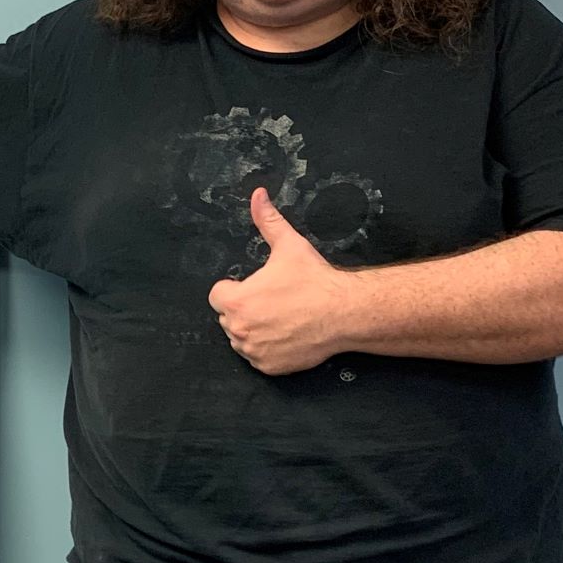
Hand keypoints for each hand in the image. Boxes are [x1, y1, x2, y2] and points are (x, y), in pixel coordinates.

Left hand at [207, 188, 355, 374]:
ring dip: (254, 329)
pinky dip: (268, 348)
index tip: (255, 286)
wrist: (344, 312)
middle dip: (245, 308)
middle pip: (229, 317)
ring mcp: (253, 351)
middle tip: (273, 300)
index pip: (218, 295)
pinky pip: (258, 357)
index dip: (235, 288)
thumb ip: (268, 220)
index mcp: (236, 301)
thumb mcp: (289, 246)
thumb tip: (258, 196)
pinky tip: (287, 333)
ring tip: (281, 316)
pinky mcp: (267, 366)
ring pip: (241, 338)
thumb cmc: (316, 282)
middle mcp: (239, 329)